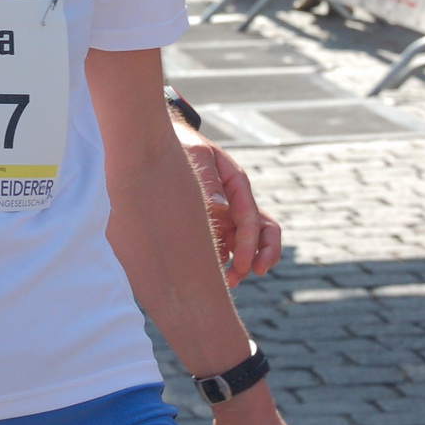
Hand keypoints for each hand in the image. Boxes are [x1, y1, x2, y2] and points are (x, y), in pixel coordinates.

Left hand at [171, 118, 280, 286]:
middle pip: (263, 231)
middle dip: (262, 255)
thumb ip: (209, 179)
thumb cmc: (183, 145)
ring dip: (244, 263)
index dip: (249, 243)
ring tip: (229, 282)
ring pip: (247, 243)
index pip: (250, 217)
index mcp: (236, 183)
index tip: (242, 263)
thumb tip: (220, 207)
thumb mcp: (197, 154)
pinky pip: (227, 246)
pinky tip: (213, 275)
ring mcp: (226, 213)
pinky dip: (225, 261)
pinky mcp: (214, 223)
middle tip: (248, 273)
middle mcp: (235, 200)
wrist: (161, 142)